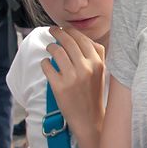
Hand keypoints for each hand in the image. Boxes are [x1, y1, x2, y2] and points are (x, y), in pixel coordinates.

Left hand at [43, 25, 105, 141]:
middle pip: (68, 42)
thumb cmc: (93, 94)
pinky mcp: (59, 87)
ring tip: (49, 49)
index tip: (63, 29)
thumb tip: (77, 37)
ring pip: (56, 51)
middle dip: (57, 32)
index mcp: (98, 63)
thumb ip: (94, 54)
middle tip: (52, 31)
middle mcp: (86, 68)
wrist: (89, 119)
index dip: (70, 31)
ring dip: (50, 47)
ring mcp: (72, 77)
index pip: (82, 39)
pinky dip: (45, 62)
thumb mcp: (101, 72)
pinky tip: (47, 64)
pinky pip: (47, 66)